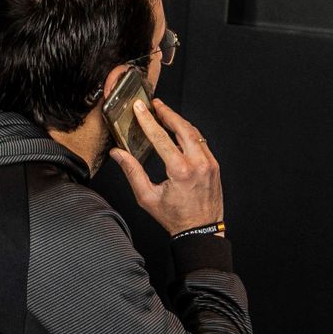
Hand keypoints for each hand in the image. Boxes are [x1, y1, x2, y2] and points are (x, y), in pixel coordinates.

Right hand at [109, 97, 223, 235]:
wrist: (200, 230)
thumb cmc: (174, 217)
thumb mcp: (147, 197)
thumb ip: (132, 172)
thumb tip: (118, 154)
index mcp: (180, 171)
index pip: (161, 137)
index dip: (148, 120)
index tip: (139, 108)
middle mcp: (198, 163)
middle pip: (182, 127)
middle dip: (167, 113)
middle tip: (155, 104)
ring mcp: (209, 163)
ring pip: (194, 133)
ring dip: (179, 121)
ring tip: (165, 113)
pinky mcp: (214, 165)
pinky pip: (201, 142)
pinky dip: (189, 133)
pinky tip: (179, 130)